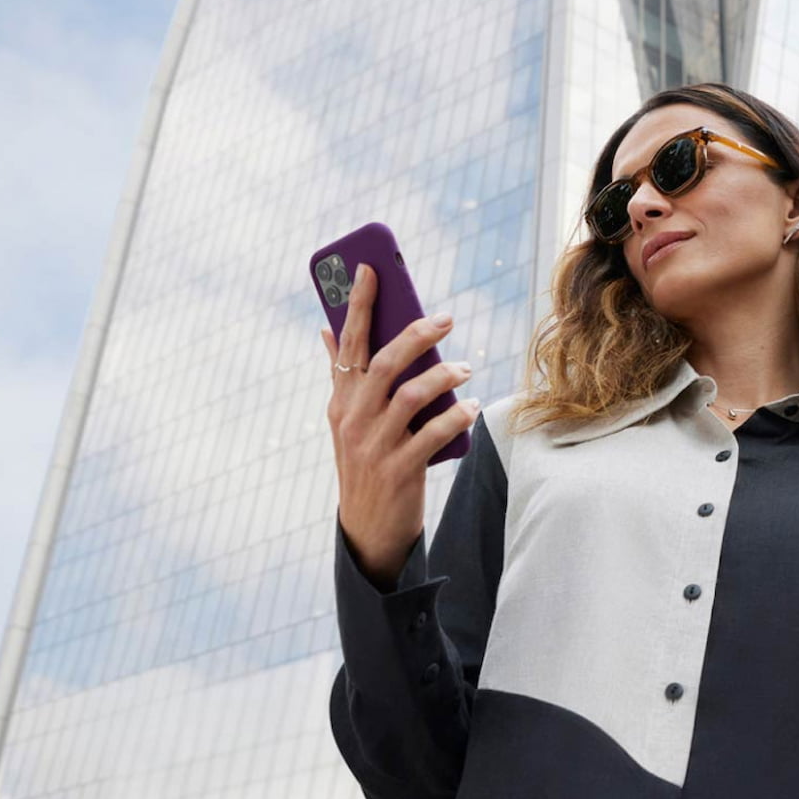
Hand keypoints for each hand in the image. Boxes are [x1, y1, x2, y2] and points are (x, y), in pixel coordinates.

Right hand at [321, 262, 477, 585]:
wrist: (368, 528)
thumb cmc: (365, 461)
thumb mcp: (348, 418)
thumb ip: (343, 374)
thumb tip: (327, 329)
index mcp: (342, 400)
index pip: (349, 343)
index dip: (359, 304)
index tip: (371, 269)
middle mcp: (353, 418)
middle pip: (384, 363)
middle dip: (415, 334)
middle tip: (446, 318)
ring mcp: (374, 446)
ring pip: (409, 396)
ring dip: (443, 376)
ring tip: (466, 369)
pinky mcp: (398, 470)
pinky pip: (431, 436)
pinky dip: (455, 418)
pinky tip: (472, 408)